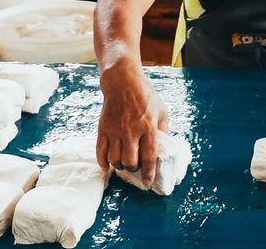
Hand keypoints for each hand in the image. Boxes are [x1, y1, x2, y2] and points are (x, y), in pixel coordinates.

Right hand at [96, 62, 169, 187]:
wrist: (122, 82)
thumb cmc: (145, 96)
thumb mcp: (161, 111)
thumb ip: (163, 130)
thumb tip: (165, 148)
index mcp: (148, 127)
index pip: (149, 156)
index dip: (149, 173)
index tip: (148, 183)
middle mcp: (130, 131)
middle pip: (129, 162)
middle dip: (133, 169)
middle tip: (136, 166)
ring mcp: (115, 130)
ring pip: (114, 160)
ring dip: (120, 166)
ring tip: (124, 163)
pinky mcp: (103, 128)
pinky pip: (100, 152)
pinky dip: (103, 163)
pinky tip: (108, 166)